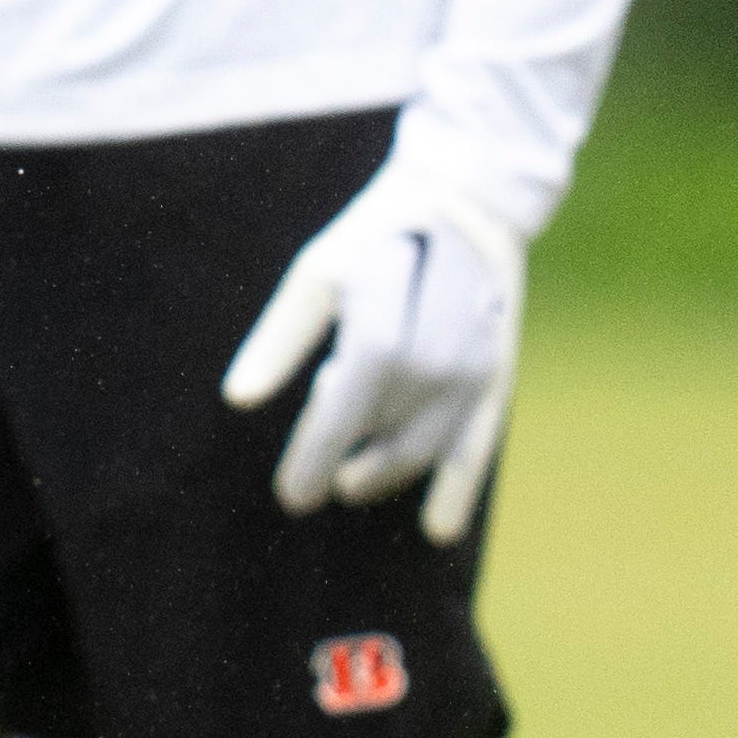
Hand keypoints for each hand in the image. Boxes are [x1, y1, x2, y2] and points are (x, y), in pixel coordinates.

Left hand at [221, 161, 530, 541]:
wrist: (467, 206)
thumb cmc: (376, 239)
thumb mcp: (317, 273)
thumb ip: (281, 338)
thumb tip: (239, 400)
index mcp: (387, 325)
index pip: (344, 409)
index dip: (315, 454)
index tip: (290, 495)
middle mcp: (439, 354)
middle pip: (381, 432)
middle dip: (344, 458)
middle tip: (314, 475)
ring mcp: (476, 370)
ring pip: (424, 449)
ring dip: (385, 474)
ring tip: (352, 481)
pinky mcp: (498, 379)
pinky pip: (477, 445)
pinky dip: (456, 490)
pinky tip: (435, 531)